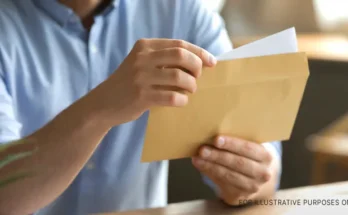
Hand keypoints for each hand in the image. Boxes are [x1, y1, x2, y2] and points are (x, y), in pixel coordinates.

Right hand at [92, 39, 216, 125]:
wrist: (103, 103)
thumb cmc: (129, 84)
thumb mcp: (141, 63)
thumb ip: (163, 59)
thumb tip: (198, 63)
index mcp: (144, 46)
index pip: (179, 44)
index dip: (199, 52)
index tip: (212, 62)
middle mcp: (142, 58)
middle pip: (181, 56)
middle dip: (197, 67)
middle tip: (198, 77)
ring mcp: (140, 77)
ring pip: (179, 77)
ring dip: (191, 85)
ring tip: (190, 90)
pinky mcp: (141, 96)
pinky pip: (172, 97)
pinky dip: (182, 100)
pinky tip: (181, 101)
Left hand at [192, 136, 273, 205]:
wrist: (257, 177)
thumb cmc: (248, 155)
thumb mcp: (249, 147)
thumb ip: (236, 141)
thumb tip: (211, 135)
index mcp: (266, 156)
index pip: (248, 148)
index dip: (232, 144)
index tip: (216, 139)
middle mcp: (263, 173)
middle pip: (238, 163)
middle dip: (218, 156)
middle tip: (202, 149)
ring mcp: (253, 187)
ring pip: (229, 175)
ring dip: (211, 166)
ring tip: (197, 158)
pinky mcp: (241, 195)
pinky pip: (223, 184)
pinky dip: (209, 173)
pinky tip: (200, 165)